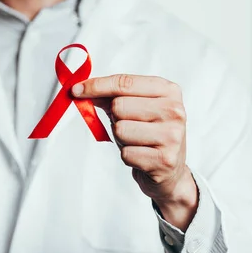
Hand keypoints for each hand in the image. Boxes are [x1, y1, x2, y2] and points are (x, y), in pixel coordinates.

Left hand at [72, 74, 197, 230]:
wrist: (171, 170)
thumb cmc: (148, 133)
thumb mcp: (134, 107)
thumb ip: (109, 96)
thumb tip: (81, 89)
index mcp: (168, 90)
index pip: (124, 82)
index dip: (96, 86)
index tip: (76, 90)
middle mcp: (174, 110)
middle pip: (119, 106)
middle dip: (115, 118)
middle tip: (129, 126)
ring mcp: (172, 135)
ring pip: (120, 129)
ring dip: (120, 138)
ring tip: (136, 141)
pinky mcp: (165, 159)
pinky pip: (126, 153)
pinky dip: (127, 155)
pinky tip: (141, 156)